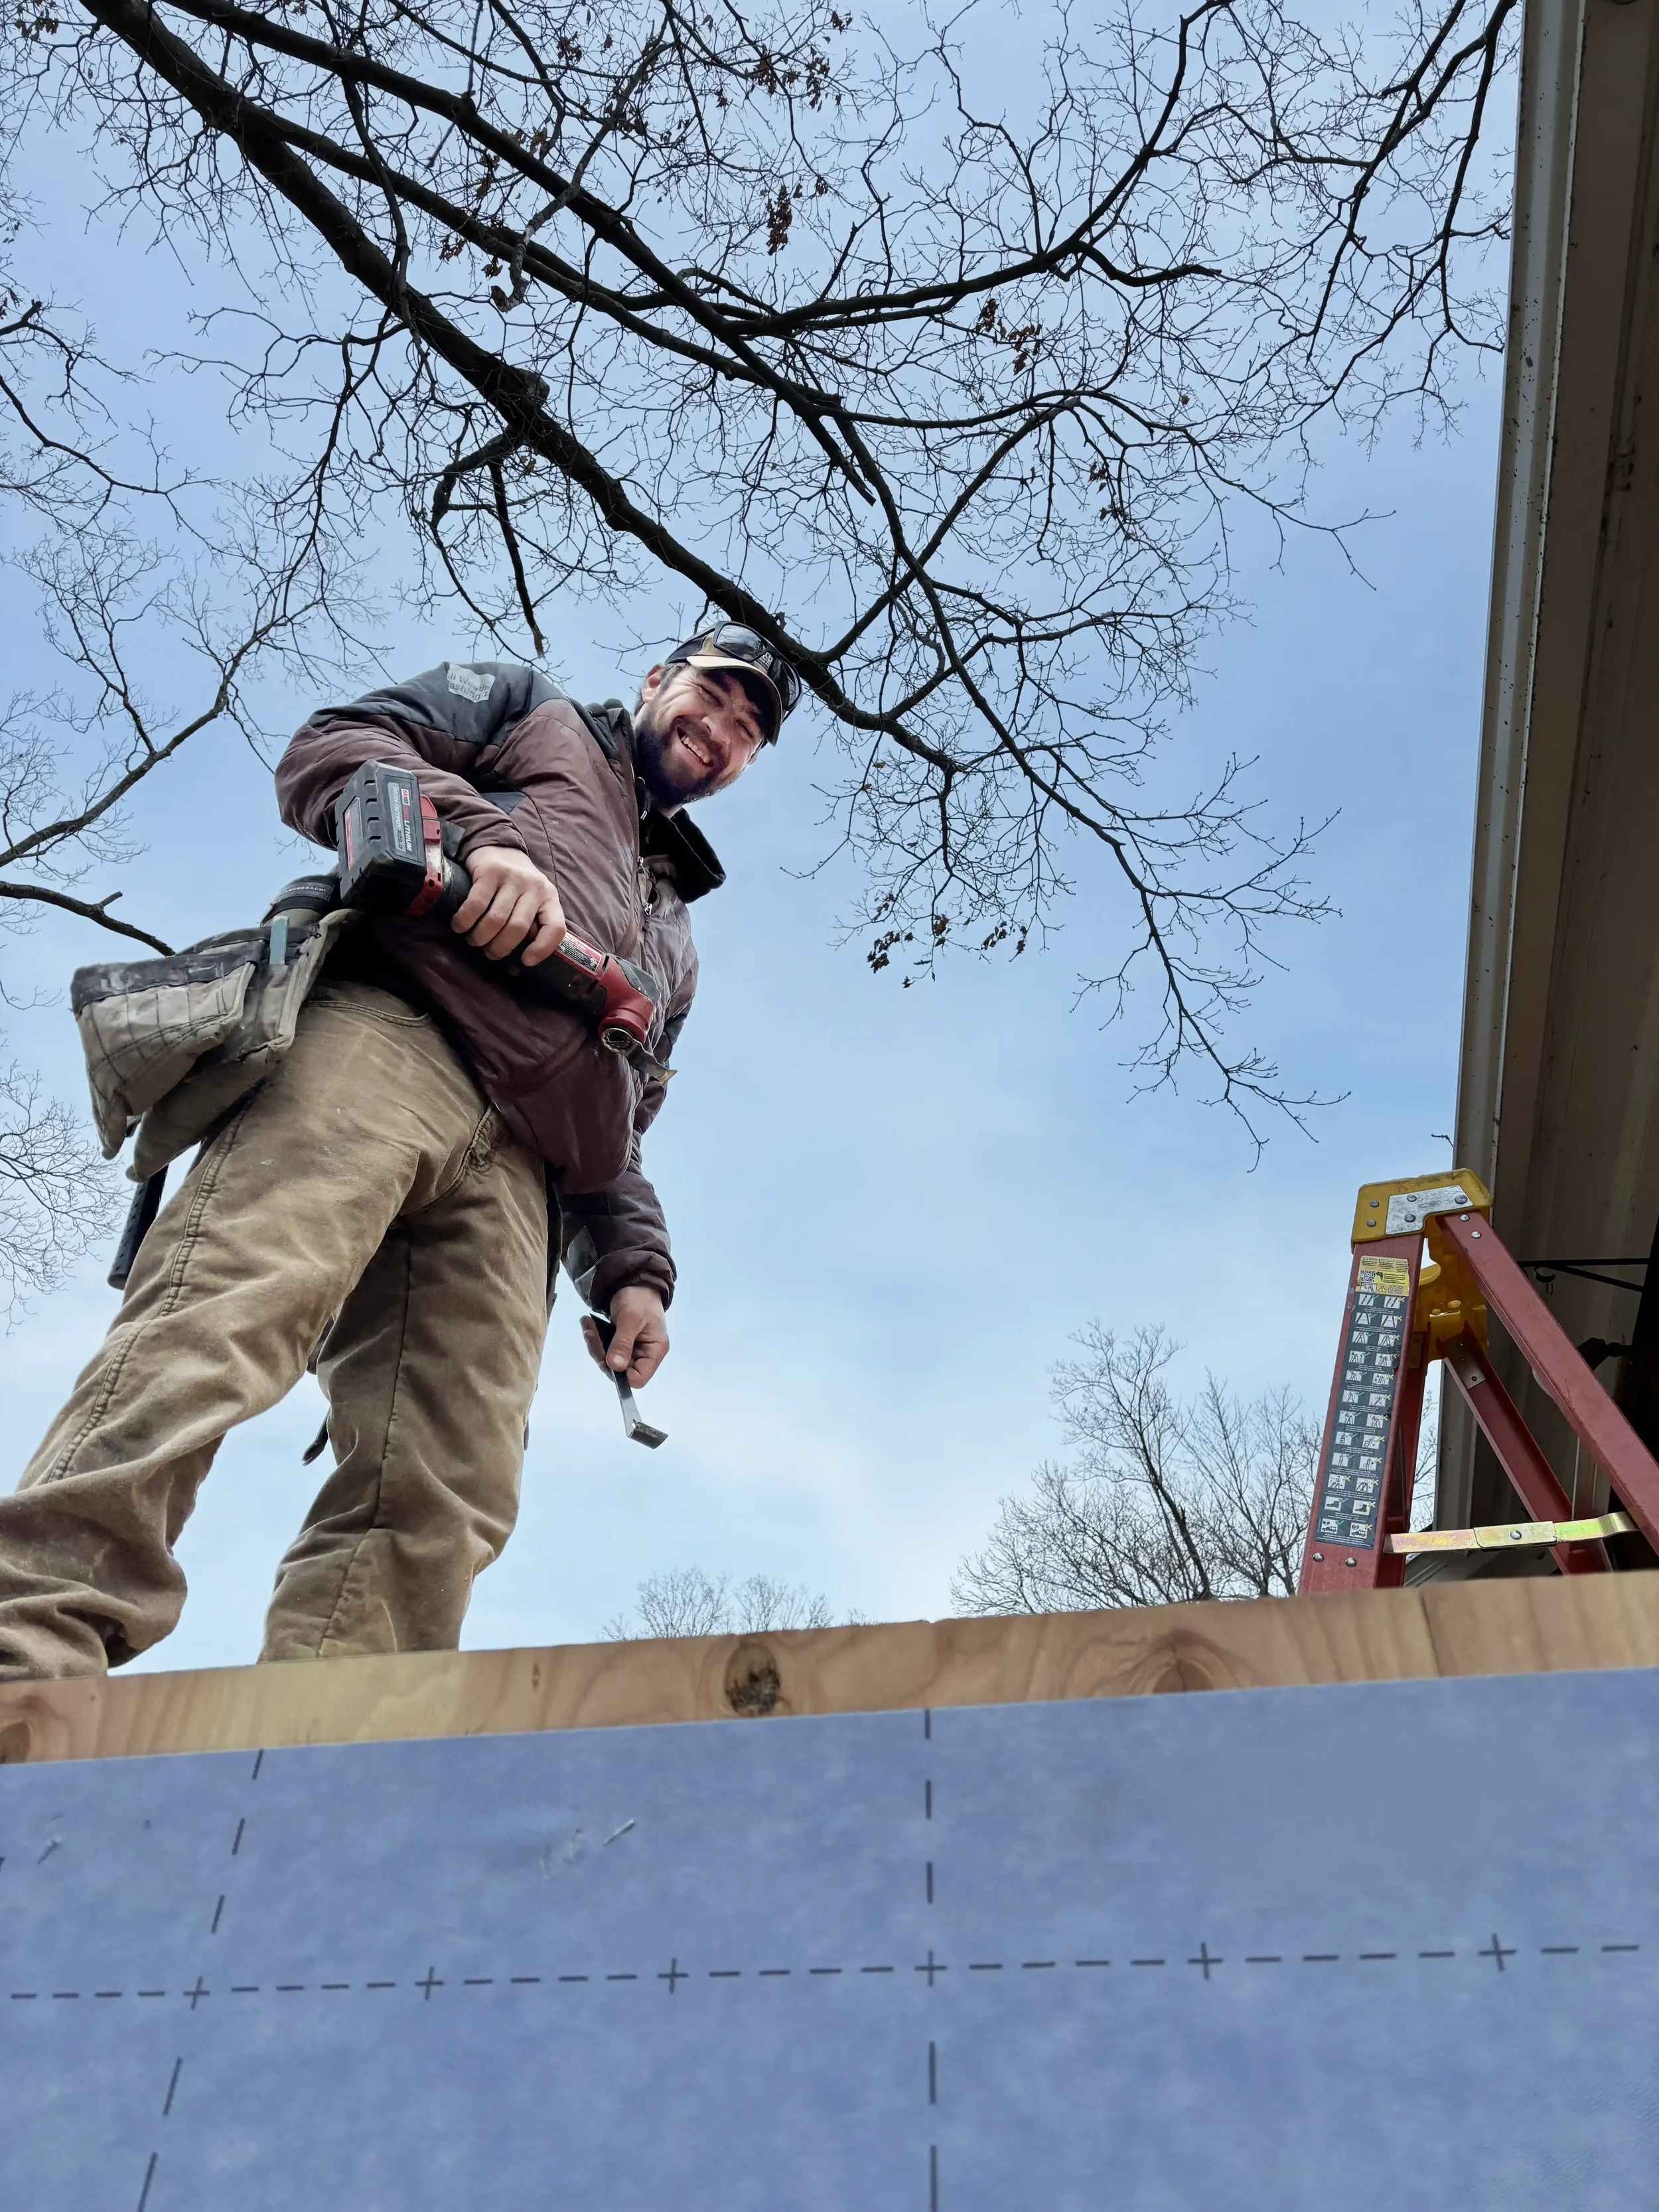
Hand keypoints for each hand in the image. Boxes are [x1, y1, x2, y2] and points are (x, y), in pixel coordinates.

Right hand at [450, 844, 565, 965]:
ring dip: (480, 937)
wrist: (499, 846)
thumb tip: (517, 966)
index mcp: (549, 898)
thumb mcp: (531, 900)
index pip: (555, 928)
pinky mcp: (491, 871)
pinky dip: (465, 921)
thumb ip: (529, 925)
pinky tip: (459, 926)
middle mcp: (535, 887)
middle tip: (489, 953)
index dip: (542, 949)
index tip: (525, 962)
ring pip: (496, 919)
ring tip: (473, 941)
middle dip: (500, 948)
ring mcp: (513, 878)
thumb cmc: (515, 884)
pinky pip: (476, 904)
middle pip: (517, 928)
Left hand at [583, 1286, 668, 1388]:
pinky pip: (605, 1348)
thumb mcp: (631, 1319)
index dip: (621, 1374)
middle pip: (620, 1370)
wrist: (635, 1281)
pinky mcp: (620, 1342)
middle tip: (590, 1334)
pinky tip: (589, 1324)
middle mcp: (644, 1354)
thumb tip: (615, 1366)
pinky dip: (595, 1338)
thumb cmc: (639, 1298)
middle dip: (601, 1354)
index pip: (638, 1378)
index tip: (606, 1359)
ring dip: (595, 1345)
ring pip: (608, 1360)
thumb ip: (623, 1343)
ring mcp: (631, 1349)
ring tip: (587, 1325)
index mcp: (654, 1351)